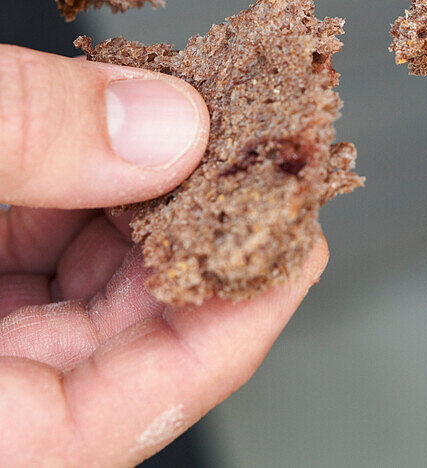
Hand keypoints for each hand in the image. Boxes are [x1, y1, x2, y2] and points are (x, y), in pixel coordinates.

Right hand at [0, 45, 327, 465]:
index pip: (142, 404)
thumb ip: (33, 139)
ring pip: (92, 277)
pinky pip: (46, 239)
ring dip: (152, 192)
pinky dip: (90, 177)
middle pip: (128, 330)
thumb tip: (169, 124)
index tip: (300, 236)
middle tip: (261, 147)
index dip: (239, 319)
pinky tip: (127, 115)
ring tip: (204, 116)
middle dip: (201, 227)